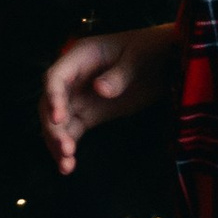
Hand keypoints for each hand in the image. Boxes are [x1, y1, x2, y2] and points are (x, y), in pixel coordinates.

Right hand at [41, 23, 179, 173]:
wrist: (167, 61)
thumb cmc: (150, 50)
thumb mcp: (138, 58)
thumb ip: (119, 74)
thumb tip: (100, 90)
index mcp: (81, 56)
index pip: (56, 77)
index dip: (53, 97)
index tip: (58, 118)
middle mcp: (74, 77)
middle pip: (50, 103)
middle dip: (53, 127)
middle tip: (65, 149)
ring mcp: (80, 96)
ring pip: (58, 121)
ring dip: (57, 142)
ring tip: (66, 165)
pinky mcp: (90, 114)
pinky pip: (72, 131)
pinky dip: (68, 147)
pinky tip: (68, 166)